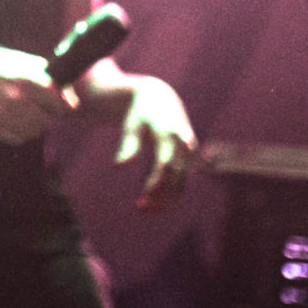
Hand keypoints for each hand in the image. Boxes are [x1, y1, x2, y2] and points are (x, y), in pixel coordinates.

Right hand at [0, 42, 74, 144]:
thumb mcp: (24, 62)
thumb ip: (47, 77)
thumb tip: (68, 93)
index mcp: (27, 81)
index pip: (60, 104)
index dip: (65, 105)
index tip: (67, 106)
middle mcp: (16, 101)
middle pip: (49, 121)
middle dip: (50, 115)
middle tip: (47, 110)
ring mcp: (2, 116)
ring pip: (34, 132)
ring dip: (36, 125)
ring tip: (30, 114)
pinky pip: (17, 138)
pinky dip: (21, 132)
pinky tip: (17, 120)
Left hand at [73, 59, 197, 207]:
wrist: (161, 97)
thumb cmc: (141, 113)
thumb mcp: (132, 125)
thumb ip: (128, 145)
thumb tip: (118, 166)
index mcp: (169, 132)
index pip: (164, 165)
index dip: (154, 185)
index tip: (141, 200)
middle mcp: (184, 143)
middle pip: (175, 177)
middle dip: (160, 196)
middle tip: (141, 210)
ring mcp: (189, 150)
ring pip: (182, 182)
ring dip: (167, 199)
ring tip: (146, 210)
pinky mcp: (190, 157)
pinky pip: (183, 180)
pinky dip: (171, 193)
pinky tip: (156, 203)